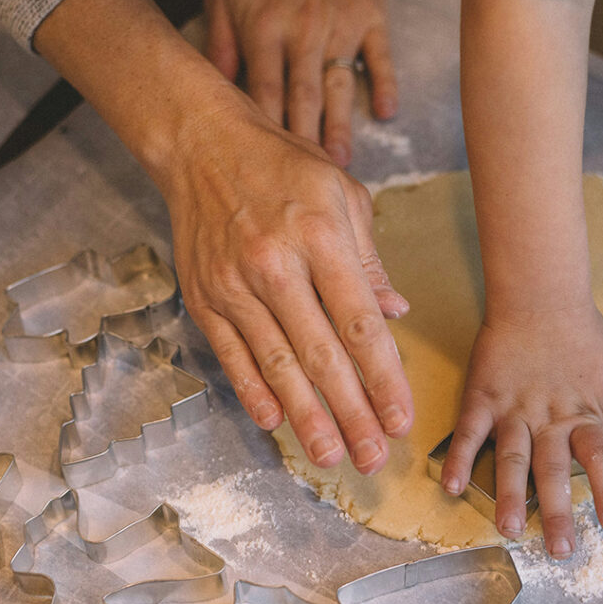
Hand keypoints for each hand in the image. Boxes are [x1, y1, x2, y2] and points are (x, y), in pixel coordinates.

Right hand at [164, 100, 412, 474]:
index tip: (401, 418)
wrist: (201, 145)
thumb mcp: (342, 193)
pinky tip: (273, 422)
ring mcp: (234, 285)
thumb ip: (369, 258)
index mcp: (321, 236)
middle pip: (321, 355)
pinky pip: (231, 355)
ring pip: (276, 365)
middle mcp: (276, 265)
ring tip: (329, 456)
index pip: (360, 323)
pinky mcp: (204, 298)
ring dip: (305, 417)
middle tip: (373, 458)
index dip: (383, 377)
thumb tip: (395, 312)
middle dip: (351, 413)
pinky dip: (252, 391)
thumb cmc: (281, 166)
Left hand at [204, 0, 396, 166]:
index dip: (265, 132)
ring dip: (340, 125)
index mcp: (264, 30)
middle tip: (304, 183)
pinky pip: (380, 55)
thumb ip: (220, 41)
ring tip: (339, 161)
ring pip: (339, 83)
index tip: (263, 170)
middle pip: (302, 98)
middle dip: (303, 142)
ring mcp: (340, 25)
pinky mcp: (371, 15)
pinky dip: (386, 83)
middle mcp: (303, 32)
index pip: (264, 92)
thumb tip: (213, 88)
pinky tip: (387, 112)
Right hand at [438, 303, 602, 558]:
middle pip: (552, 469)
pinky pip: (468, 432)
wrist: (538, 298)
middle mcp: (547, 418)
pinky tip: (449, 486)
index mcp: (583, 413)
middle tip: (560, 549)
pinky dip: (457, 457)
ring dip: (509, 495)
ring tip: (509, 530)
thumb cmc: (584, 335)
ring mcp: (512, 410)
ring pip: (511, 458)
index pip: (598, 456)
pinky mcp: (482, 399)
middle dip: (555, 510)